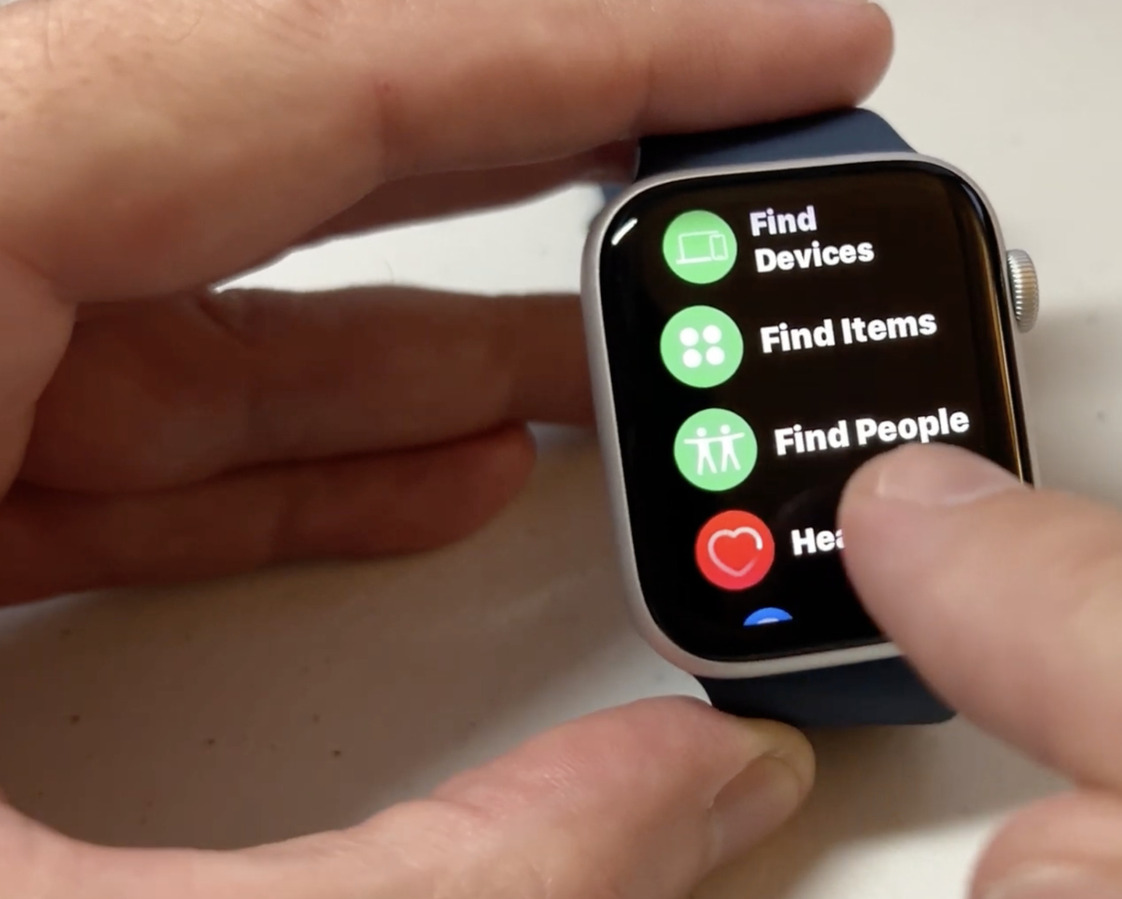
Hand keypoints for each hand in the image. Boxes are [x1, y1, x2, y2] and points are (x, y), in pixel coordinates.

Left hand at [0, 0, 891, 893]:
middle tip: (735, 162)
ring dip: (441, 335)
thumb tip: (698, 792)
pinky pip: (124, 416)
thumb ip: (449, 866)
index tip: (787, 48)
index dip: (595, 46)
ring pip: (202, 299)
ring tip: (639, 369)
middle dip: (539, 155)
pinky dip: (305, 446)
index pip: (313, 60)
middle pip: (277, 138)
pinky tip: (452, 479)